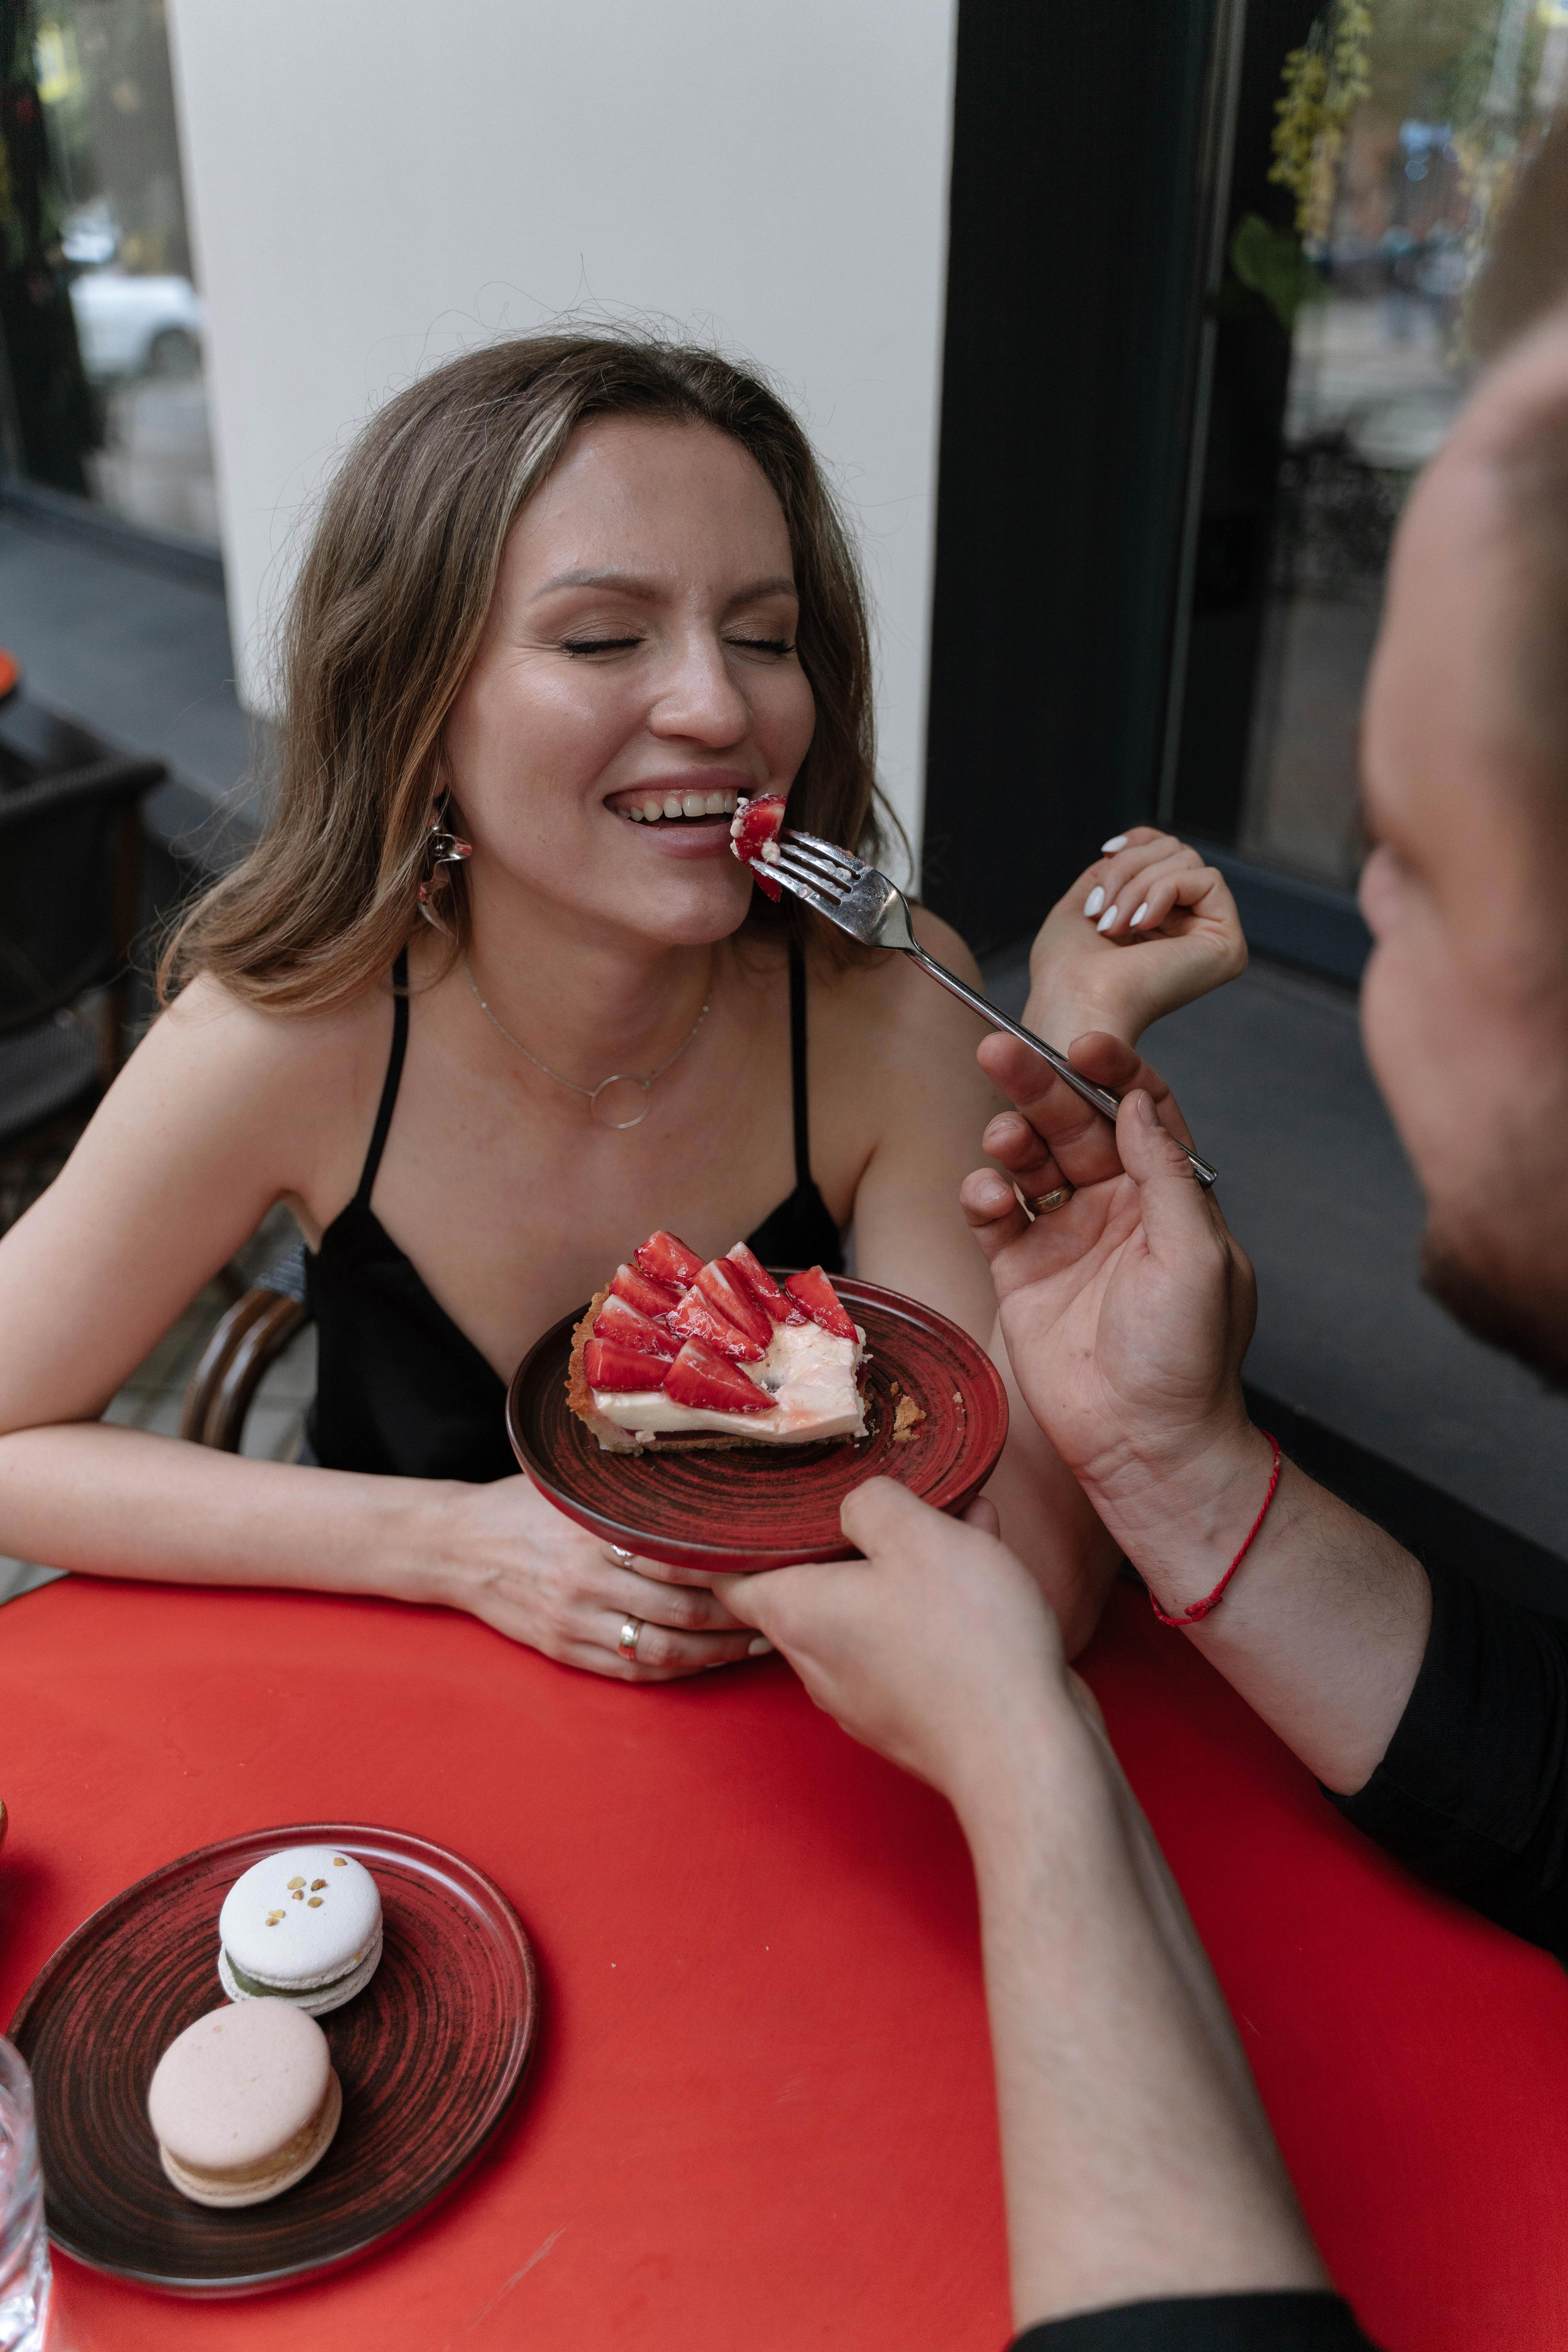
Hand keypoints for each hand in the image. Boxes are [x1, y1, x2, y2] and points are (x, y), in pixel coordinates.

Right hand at [438, 1473, 767, 1679]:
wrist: (456, 1545)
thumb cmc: (522, 1505)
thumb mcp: (573, 1488)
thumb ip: (626, 1495)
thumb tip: (699, 1483)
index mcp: (594, 1533)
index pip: (679, 1557)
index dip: (731, 1567)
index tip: (771, 1562)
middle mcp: (586, 1581)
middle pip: (682, 1610)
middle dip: (739, 1614)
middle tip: (782, 1606)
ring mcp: (575, 1622)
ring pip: (663, 1650)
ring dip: (718, 1652)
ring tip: (757, 1640)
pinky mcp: (564, 1651)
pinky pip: (632, 1672)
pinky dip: (677, 1673)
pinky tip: (708, 1661)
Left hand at [713, 1479, 1080, 1816]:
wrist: (1026, 1752)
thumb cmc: (966, 1641)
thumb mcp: (918, 1536)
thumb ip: (872, 1503)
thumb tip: (856, 1508)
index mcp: (798, 1615)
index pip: (731, 1577)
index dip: (734, 1539)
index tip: (750, 1507)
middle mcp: (818, 1663)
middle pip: (811, 1585)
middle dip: (851, 1539)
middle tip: (891, 1500)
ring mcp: (863, 1696)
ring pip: (871, 1609)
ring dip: (908, 1565)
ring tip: (962, 1522)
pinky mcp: (911, 1713)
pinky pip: (909, 1642)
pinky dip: (937, 1604)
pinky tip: (984, 1563)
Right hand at [960, 1030, 1267, 1560]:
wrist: (1146, 1446)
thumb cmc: (1188, 1362)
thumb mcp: (1197, 1257)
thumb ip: (1167, 1174)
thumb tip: (1138, 1104)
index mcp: (1170, 1200)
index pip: (1140, 1113)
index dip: (1112, 1073)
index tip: (1082, 1044)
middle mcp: (1118, 1210)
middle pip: (1074, 1125)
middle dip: (1039, 1085)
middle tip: (1002, 1049)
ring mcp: (1067, 1239)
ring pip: (1029, 1162)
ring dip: (1010, 1137)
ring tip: (1000, 1138)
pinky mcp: (1022, 1273)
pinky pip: (996, 1216)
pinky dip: (984, 1196)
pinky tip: (985, 1194)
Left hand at [1027, 830, 1244, 1046]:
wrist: (1074, 1003)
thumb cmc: (1066, 972)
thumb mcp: (1083, 903)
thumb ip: (1114, 872)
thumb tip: (1132, 848)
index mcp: (1159, 924)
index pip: (1167, 853)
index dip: (1138, 842)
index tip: (1106, 852)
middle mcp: (1190, 930)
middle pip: (1175, 851)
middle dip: (1129, 869)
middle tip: (1103, 911)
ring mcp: (1211, 938)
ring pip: (1187, 861)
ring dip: (1138, 885)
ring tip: (1114, 925)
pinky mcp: (1227, 945)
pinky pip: (1207, 880)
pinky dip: (1164, 890)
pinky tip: (1142, 923)